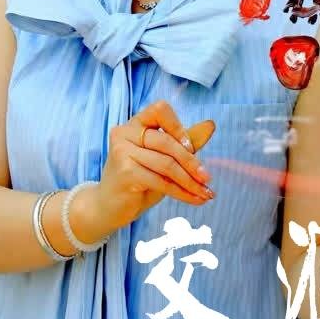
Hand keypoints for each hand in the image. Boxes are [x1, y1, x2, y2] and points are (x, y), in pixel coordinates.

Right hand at [90, 101, 215, 233]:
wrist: (108, 207)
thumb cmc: (138, 179)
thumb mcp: (163, 158)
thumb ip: (184, 141)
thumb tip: (211, 125)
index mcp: (135, 123)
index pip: (160, 110)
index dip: (178, 126)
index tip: (191, 146)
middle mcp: (125, 132)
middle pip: (166, 142)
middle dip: (191, 162)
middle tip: (207, 179)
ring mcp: (122, 151)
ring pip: (166, 164)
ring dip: (190, 182)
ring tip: (205, 194)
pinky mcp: (125, 172)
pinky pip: (161, 181)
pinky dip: (181, 192)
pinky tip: (193, 199)